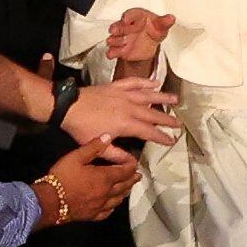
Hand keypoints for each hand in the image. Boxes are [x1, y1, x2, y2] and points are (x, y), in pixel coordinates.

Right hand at [43, 137, 140, 221]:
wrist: (50, 202)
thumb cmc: (63, 177)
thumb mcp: (76, 157)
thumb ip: (93, 147)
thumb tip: (108, 136)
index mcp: (105, 177)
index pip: (124, 171)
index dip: (131, 166)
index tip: (135, 163)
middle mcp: (106, 193)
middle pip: (124, 186)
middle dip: (131, 180)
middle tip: (137, 176)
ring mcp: (100, 206)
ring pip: (117, 200)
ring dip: (125, 193)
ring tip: (128, 189)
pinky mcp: (92, 216)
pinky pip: (107, 213)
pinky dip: (112, 208)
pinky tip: (112, 206)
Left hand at [65, 74, 179, 147]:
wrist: (68, 106)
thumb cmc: (81, 128)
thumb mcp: (98, 146)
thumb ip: (117, 156)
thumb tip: (132, 164)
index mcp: (126, 124)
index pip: (149, 132)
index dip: (161, 137)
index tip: (172, 141)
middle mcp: (129, 107)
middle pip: (153, 114)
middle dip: (167, 119)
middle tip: (178, 124)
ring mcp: (123, 94)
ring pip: (148, 95)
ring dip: (162, 97)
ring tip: (176, 99)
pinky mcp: (116, 86)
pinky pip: (134, 82)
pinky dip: (145, 81)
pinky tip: (155, 81)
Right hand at [103, 6, 174, 65]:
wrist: (149, 42)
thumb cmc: (153, 28)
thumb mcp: (161, 25)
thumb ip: (165, 22)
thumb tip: (171, 18)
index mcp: (136, 16)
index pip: (130, 14)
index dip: (127, 17)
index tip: (126, 20)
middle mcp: (127, 26)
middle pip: (119, 26)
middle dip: (118, 29)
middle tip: (117, 31)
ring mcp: (122, 37)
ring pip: (114, 38)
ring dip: (115, 40)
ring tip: (119, 42)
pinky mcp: (119, 49)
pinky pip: (112, 50)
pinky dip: (112, 52)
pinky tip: (113, 53)